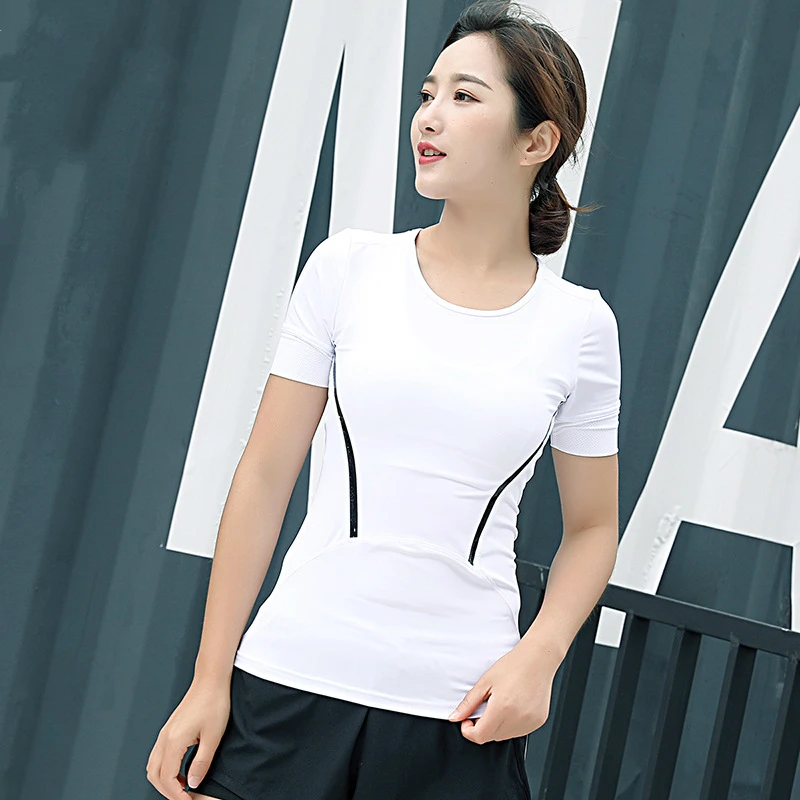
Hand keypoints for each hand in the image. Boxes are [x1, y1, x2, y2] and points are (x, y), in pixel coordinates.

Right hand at [146, 677, 230, 798]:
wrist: (211, 680)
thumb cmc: (213, 702)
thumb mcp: (213, 736)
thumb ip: (202, 763)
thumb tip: (192, 783)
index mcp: (174, 741)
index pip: (166, 778)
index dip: (176, 795)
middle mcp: (165, 737)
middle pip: (154, 775)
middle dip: (167, 791)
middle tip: (184, 797)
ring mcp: (165, 732)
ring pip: (154, 765)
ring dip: (164, 780)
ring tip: (183, 786)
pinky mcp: (170, 729)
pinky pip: (159, 755)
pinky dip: (165, 768)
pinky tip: (181, 770)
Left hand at [447, 638, 560, 743]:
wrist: (538, 659)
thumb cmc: (514, 665)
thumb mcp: (485, 681)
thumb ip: (469, 703)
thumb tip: (455, 717)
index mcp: (502, 708)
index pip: (480, 736)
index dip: (468, 730)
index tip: (467, 720)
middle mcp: (517, 719)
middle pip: (491, 737)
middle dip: (482, 726)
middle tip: (484, 707)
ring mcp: (530, 722)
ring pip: (505, 736)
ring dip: (497, 727)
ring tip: (500, 704)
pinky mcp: (538, 722)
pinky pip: (518, 731)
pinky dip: (511, 724)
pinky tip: (512, 707)